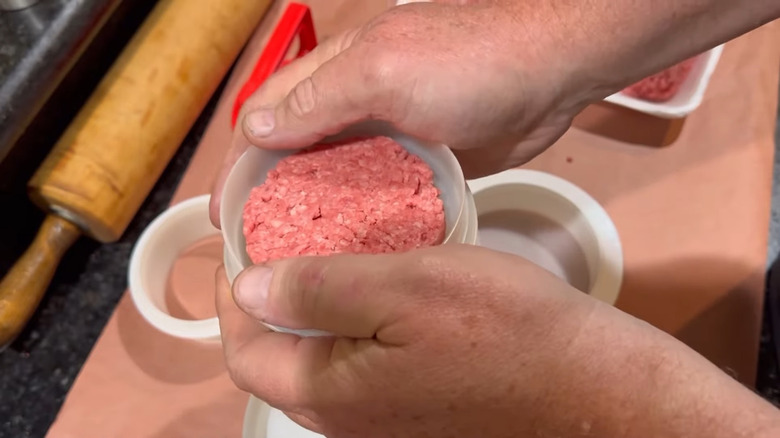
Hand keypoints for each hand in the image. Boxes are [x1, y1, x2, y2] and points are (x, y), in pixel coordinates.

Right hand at [208, 1, 588, 226]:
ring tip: (299, 265)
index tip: (222, 215)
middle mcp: (353, 105)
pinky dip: (362, 221)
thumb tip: (256, 129)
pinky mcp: (420, 163)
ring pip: (336, 180)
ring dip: (317, 215)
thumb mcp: (384, 73)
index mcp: (332, 75)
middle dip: (273, 198)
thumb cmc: (470, 62)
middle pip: (296, 155)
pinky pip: (378, 196)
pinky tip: (354, 255)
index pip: (264, 118)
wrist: (550, 73)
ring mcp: (387, 136)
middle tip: (261, 253)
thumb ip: (320, 99)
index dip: (238, 164)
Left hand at [216, 244, 779, 437]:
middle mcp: (347, 420)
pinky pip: (363, 363)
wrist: (591, 383)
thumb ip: (319, 290)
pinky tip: (385, 282)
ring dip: (319, 306)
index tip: (251, 243)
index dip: (236, 296)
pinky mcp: (416, 409)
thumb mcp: (406, 286)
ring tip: (338, 250)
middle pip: (281, 358)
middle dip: (276, 298)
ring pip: (323, 358)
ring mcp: (384, 420)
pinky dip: (357, 322)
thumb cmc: (503, 327)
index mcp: (330, 395)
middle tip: (295, 238)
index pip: (245, 351)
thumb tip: (249, 289)